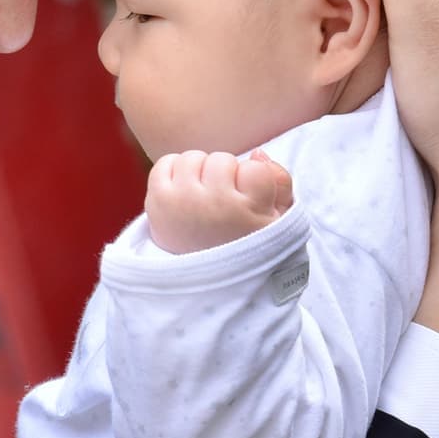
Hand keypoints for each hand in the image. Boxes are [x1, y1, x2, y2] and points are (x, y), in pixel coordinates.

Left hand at [146, 149, 292, 254]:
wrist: (203, 284)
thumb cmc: (246, 244)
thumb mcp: (279, 222)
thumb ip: (280, 183)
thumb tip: (257, 153)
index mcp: (249, 213)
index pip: (256, 169)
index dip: (254, 181)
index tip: (250, 202)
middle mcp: (215, 206)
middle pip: (223, 160)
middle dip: (227, 176)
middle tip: (225, 202)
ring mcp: (183, 203)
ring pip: (194, 158)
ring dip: (200, 172)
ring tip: (204, 197)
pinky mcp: (158, 202)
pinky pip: (166, 162)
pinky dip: (174, 170)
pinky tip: (184, 192)